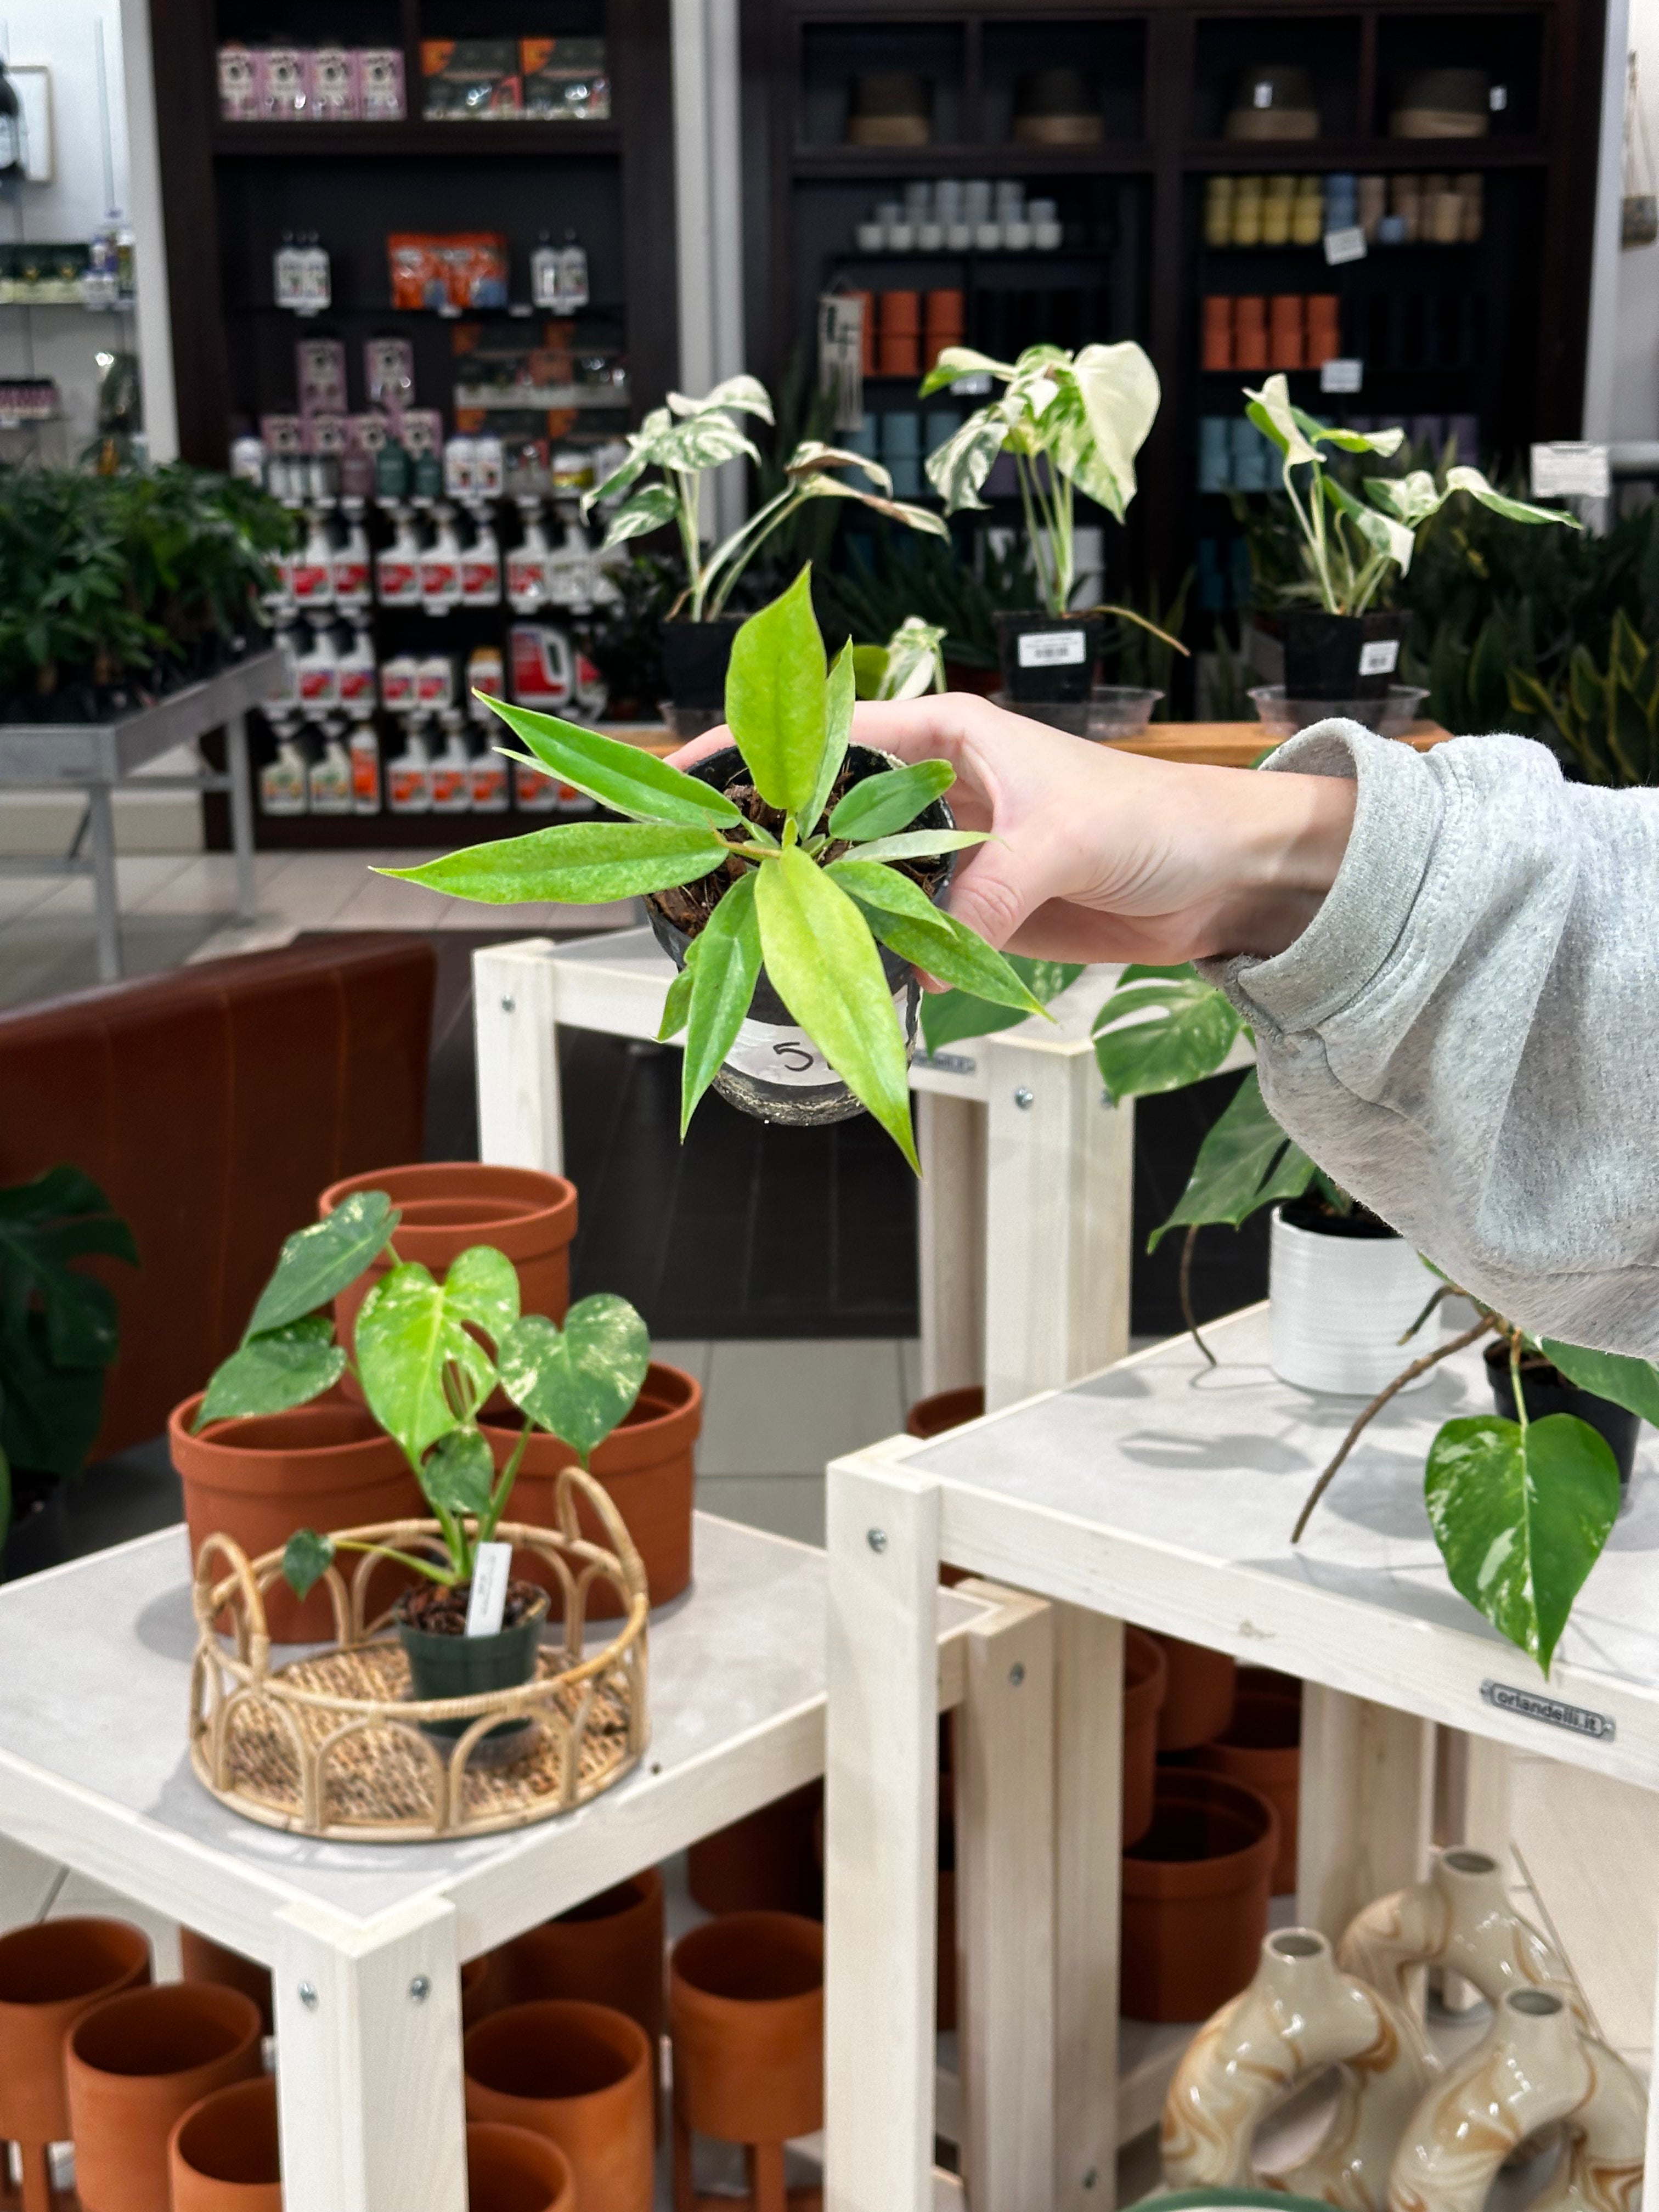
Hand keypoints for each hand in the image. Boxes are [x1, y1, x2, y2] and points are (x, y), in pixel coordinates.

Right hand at [668, 693, 1355, 965]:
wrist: (1222, 879)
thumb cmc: (1156, 818)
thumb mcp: (1065, 839)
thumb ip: (989, 889)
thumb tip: (930, 955)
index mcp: (943, 736)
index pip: (823, 735)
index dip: (749, 752)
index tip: (684, 779)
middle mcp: (932, 790)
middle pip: (821, 814)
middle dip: (766, 846)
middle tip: (705, 882)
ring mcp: (946, 855)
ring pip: (852, 881)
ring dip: (814, 909)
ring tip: (753, 936)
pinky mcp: (968, 912)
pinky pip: (900, 933)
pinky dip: (871, 955)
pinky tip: (838, 976)